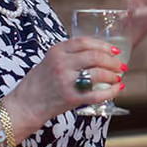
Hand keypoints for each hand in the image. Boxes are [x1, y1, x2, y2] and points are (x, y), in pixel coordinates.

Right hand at [7, 37, 124, 129]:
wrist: (25, 105)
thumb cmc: (39, 83)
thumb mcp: (50, 60)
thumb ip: (68, 55)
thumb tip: (96, 53)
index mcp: (56, 51)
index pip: (84, 42)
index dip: (103, 45)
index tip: (114, 50)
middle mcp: (61, 64)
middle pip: (95, 56)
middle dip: (112, 60)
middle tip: (120, 65)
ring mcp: (66, 81)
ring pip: (98, 74)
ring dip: (113, 75)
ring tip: (118, 77)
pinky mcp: (71, 98)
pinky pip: (97, 94)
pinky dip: (111, 91)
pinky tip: (117, 89)